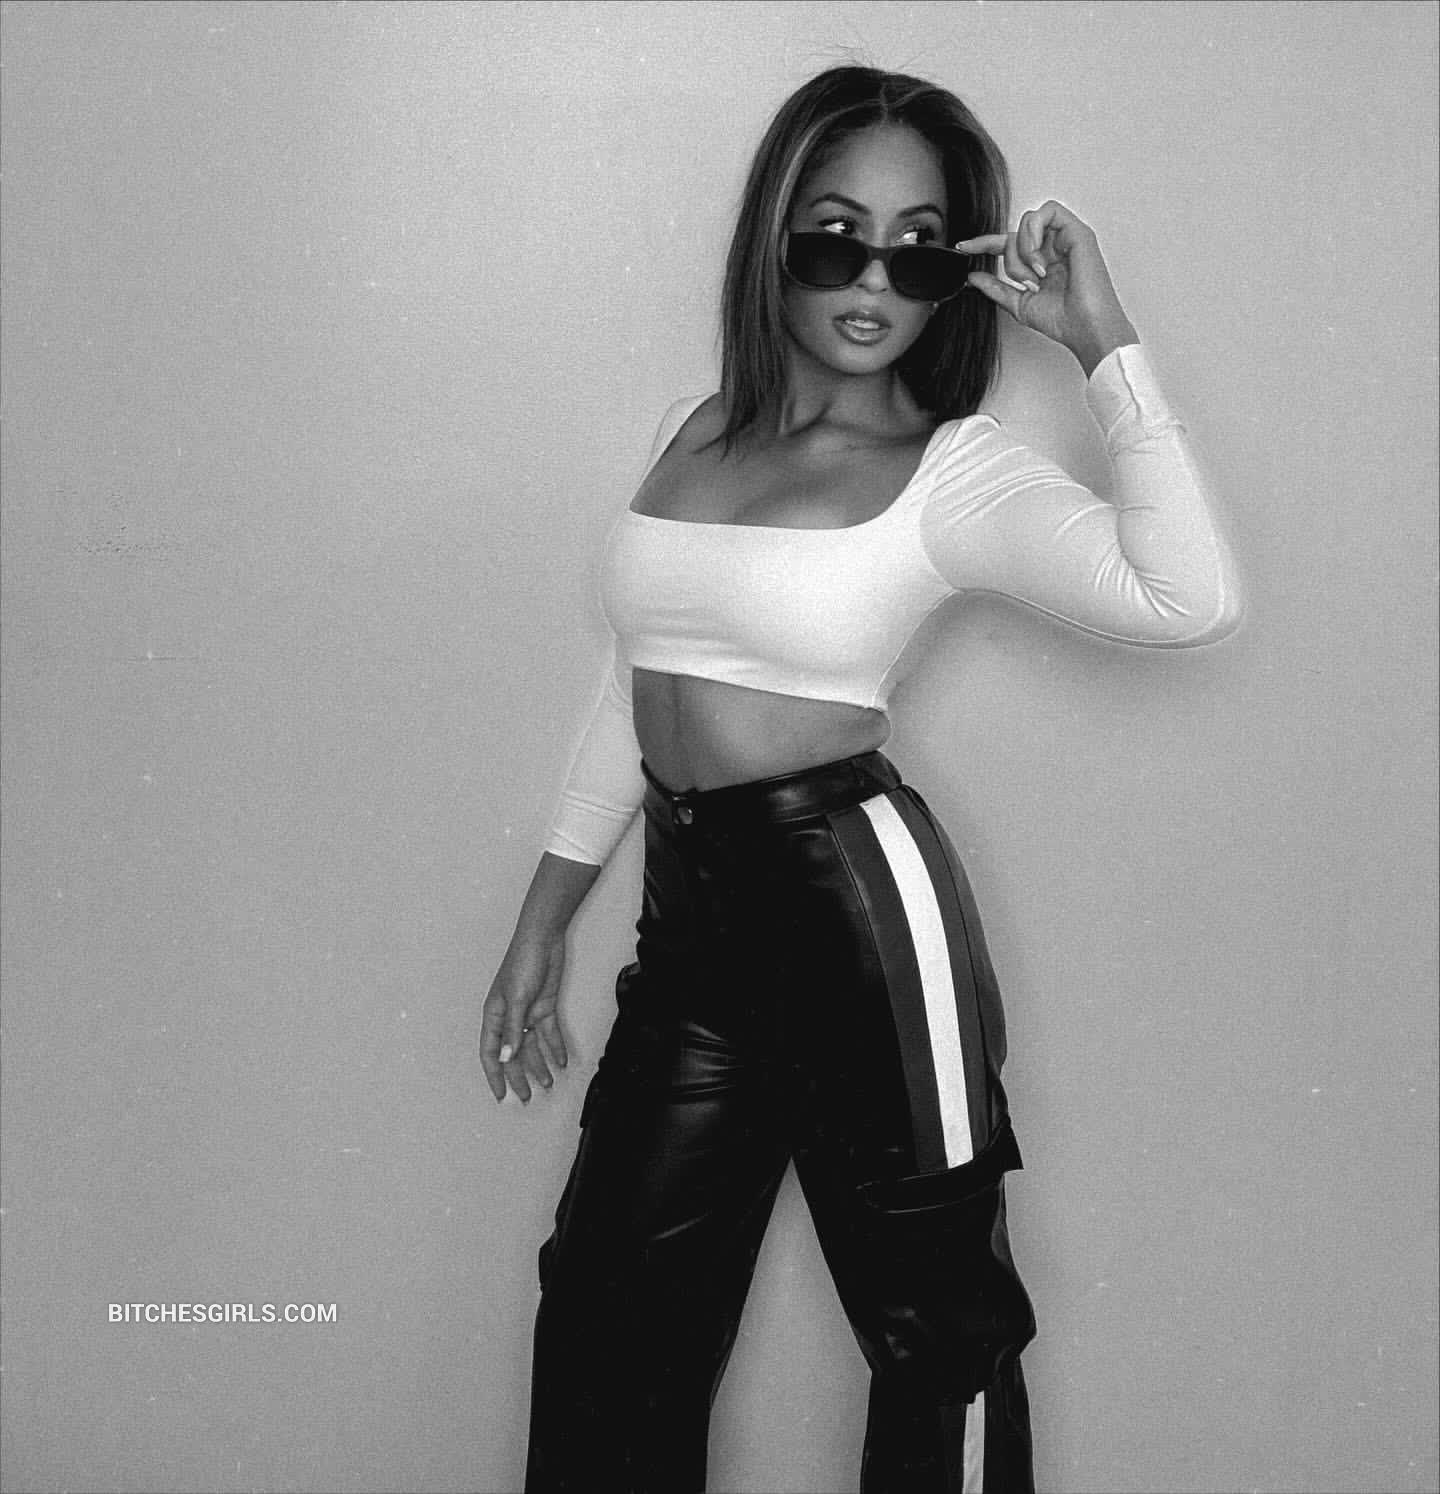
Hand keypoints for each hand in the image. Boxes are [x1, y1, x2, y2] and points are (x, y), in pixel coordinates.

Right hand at [480, 930, 568, 1102]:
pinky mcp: (545, 1006)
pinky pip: (549, 1033)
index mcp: (494, 1016)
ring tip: (548, 1083)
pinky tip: (561, 1061)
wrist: (544, 939)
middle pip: (513, 1054)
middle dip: (519, 1076)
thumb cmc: (522, 963)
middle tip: (529, 1097)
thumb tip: (505, 1058)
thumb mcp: (516, 998)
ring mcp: (527, 1013)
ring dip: (539, 1065)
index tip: (501, 1096)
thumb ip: (511, 1030)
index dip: (495, 1075)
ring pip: (532, 1047)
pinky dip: (555, 1047)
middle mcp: (509, 1018)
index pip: (490, 1053)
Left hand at [956, 201, 1138, 376]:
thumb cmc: (1063, 320)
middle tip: (1025, 281)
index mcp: (1041, 263)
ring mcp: (1065, 238)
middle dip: (1011, 259)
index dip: (984, 243)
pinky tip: (1040, 257)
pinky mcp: (1077, 232)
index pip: (1008, 244)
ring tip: (1036, 272)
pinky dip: (1035, 232)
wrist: (1085, 328)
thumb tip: (973, 277)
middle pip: (1015, 233)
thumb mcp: (1019, 304)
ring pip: (1029, 219)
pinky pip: (1047, 212)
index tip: (964, 248)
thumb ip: (996, 288)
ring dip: (1024, 247)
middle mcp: (1052, 248)